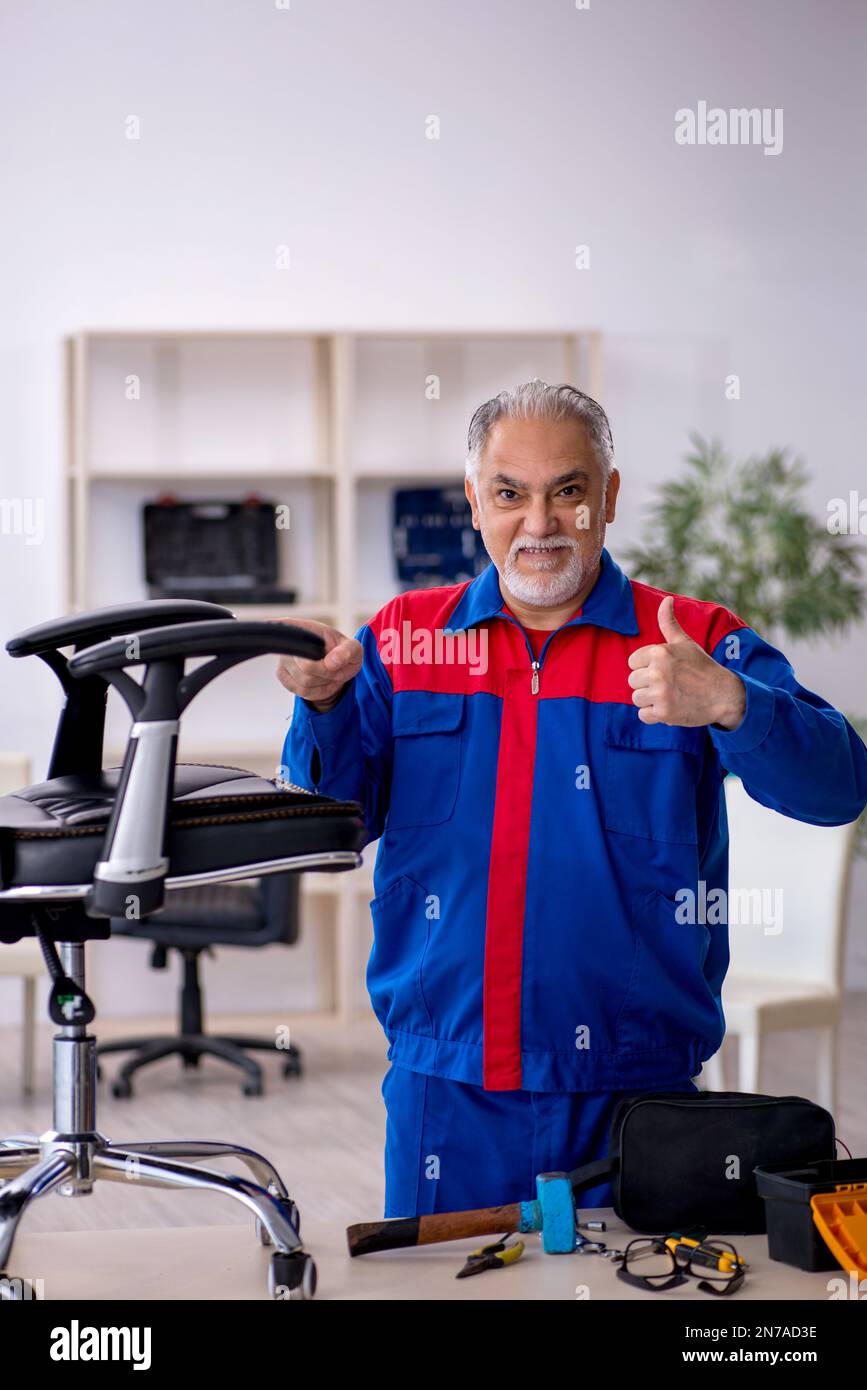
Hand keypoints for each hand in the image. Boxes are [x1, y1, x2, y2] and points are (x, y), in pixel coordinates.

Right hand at [274, 618, 362, 711]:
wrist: (336, 668)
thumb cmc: (342, 653)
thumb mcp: (354, 649)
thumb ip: (347, 651)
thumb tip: (331, 662)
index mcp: (307, 629)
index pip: (287, 625)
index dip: (275, 627)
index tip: (269, 626)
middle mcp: (290, 642)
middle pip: (306, 667)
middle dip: (328, 673)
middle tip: (336, 668)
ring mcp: (284, 659)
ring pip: (305, 682)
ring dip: (324, 683)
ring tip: (330, 674)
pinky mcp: (282, 675)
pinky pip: (302, 691)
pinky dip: (317, 691)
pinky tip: (322, 682)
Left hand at [626, 596, 745, 728]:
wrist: (724, 695)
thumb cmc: (702, 667)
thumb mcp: (685, 642)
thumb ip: (669, 623)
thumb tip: (666, 600)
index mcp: (659, 652)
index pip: (632, 662)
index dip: (646, 668)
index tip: (664, 671)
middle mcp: (657, 671)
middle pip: (632, 681)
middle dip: (648, 685)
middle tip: (669, 685)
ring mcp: (660, 693)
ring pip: (636, 698)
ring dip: (650, 700)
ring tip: (670, 696)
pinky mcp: (664, 713)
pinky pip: (643, 715)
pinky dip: (654, 715)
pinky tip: (670, 708)